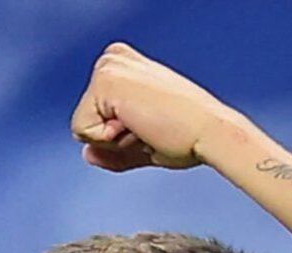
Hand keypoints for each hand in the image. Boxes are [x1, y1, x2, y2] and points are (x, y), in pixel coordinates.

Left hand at [70, 43, 239, 171]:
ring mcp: (108, 66)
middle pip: (86, 121)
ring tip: (147, 126)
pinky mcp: (105, 81)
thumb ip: (113, 149)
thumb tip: (86, 154)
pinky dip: (109, 140)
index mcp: (122, 66)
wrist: (209, 133)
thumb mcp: (142, 145)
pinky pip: (83, 132)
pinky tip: (139, 123)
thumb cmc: (188, 137)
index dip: (120, 136)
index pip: (94, 118)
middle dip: (114, 138)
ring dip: (114, 140)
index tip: (152, 127)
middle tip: (151, 128)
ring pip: (82, 128)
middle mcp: (112, 59)